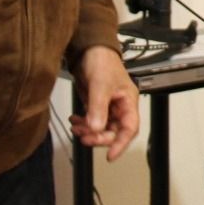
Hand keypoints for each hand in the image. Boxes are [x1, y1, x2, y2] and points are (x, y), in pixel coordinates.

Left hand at [69, 44, 139, 161]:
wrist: (89, 49)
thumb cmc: (102, 61)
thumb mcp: (100, 85)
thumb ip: (98, 108)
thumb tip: (96, 128)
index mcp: (128, 101)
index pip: (130, 128)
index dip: (121, 144)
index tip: (110, 156)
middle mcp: (120, 106)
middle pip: (114, 132)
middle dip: (99, 137)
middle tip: (84, 136)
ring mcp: (108, 106)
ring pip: (102, 128)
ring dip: (89, 131)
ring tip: (76, 127)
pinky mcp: (96, 105)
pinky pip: (92, 121)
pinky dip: (83, 124)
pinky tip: (74, 121)